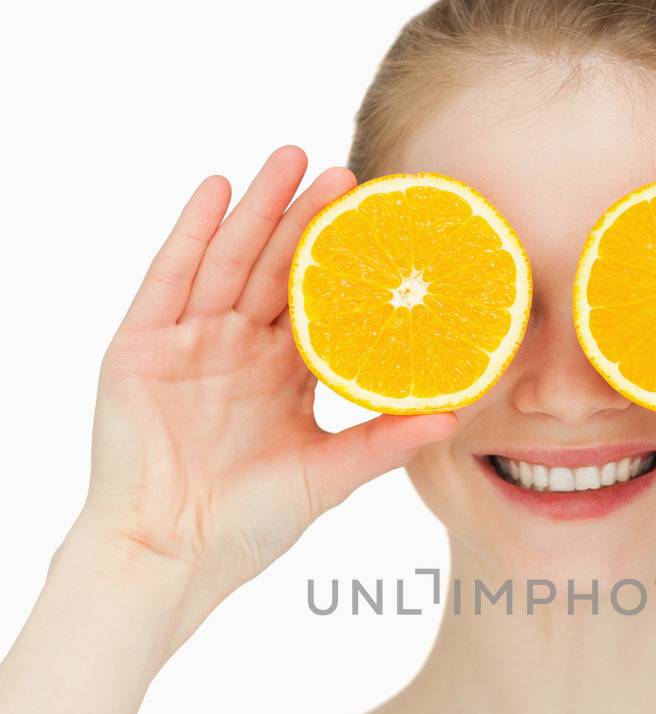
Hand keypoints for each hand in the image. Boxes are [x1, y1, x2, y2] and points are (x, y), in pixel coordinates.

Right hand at [74, 146, 456, 623]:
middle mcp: (237, 349)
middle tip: (345, 173)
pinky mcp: (142, 346)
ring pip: (228, 260)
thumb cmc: (247, 525)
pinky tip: (217, 189)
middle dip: (307, 219)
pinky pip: (170, 277)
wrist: (172, 555)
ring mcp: (189, 342)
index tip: (384, 222)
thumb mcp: (328, 476)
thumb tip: (455, 417)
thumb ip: (384, 442)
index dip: (348, 264)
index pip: (320, 303)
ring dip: (257, 208)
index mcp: (281, 375)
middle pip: (276, 269)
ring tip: (291, 158)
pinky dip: (192, 233)